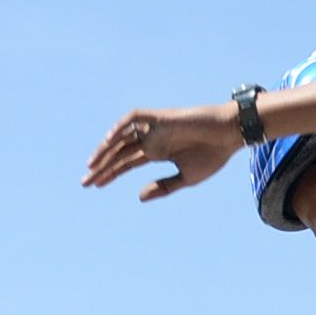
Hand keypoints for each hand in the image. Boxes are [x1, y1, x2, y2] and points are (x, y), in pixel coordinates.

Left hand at [83, 101, 239, 199]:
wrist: (231, 135)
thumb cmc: (213, 155)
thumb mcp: (186, 178)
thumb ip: (163, 187)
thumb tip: (139, 196)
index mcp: (157, 152)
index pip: (125, 163)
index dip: (109, 174)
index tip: (94, 186)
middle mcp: (152, 139)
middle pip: (119, 152)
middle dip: (101, 166)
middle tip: (85, 182)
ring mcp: (155, 128)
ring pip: (122, 136)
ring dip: (105, 149)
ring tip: (91, 165)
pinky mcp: (161, 118)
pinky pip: (135, 118)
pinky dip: (120, 126)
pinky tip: (109, 140)